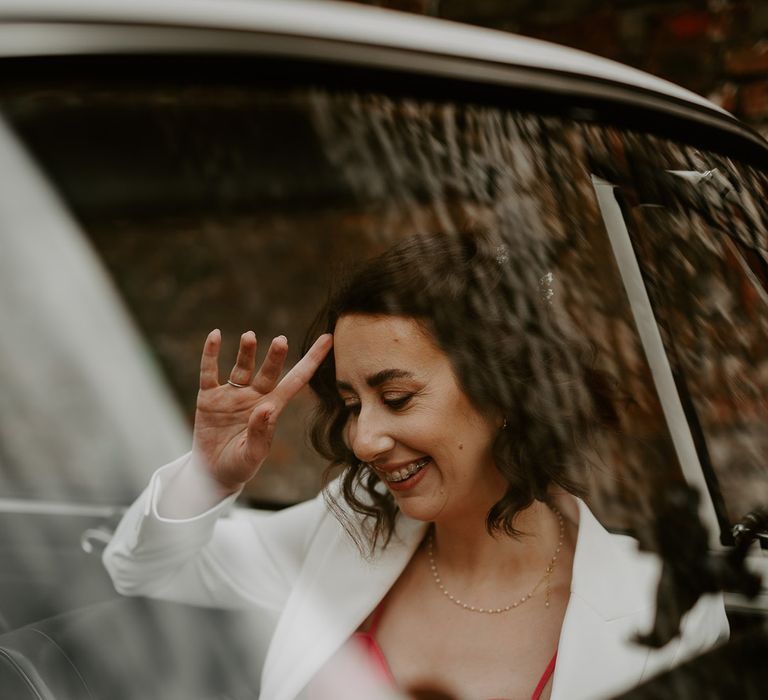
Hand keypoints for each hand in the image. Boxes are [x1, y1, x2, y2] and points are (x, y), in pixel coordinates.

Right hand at [193, 329, 332, 492]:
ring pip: (242, 367)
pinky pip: (210, 372)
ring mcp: (232, 394)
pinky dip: (211, 354)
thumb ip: (259, 433)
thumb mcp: (252, 455)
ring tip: (249, 337)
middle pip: (269, 372)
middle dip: (275, 357)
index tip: (328, 339)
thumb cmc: (239, 466)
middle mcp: (254, 396)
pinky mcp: (209, 397)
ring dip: (246, 352)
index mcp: (272, 408)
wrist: (212, 473)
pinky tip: (214, 336)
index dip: (312, 360)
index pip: (296, 380)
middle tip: (281, 341)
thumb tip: (265, 408)